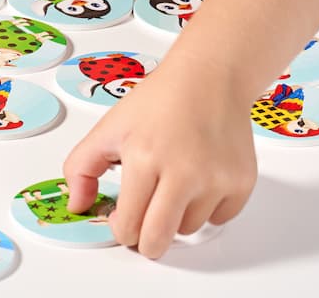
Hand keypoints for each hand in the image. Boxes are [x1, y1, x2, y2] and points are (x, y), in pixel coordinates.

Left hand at [63, 47, 256, 258]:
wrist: (209, 76)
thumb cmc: (161, 99)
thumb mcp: (110, 127)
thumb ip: (82, 167)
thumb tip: (77, 205)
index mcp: (145, 158)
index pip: (127, 228)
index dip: (120, 227)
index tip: (122, 216)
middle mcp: (183, 173)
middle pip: (158, 242)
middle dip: (145, 239)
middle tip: (143, 219)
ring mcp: (215, 180)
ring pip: (188, 230)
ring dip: (177, 216)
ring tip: (174, 179)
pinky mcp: (241, 182)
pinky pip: (219, 219)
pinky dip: (207, 207)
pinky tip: (200, 176)